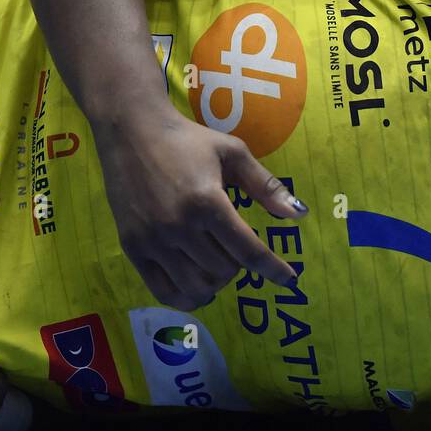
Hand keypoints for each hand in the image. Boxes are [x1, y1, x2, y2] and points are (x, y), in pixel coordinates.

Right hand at [93, 105, 305, 310]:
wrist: (131, 132)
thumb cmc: (188, 140)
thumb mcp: (233, 154)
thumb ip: (266, 186)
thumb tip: (299, 214)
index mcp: (207, 202)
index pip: (248, 250)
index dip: (273, 268)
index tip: (288, 278)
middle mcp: (179, 225)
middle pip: (224, 270)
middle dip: (240, 265)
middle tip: (237, 249)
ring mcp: (153, 240)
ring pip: (196, 286)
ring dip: (216, 283)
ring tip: (219, 267)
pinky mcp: (132, 248)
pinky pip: (163, 291)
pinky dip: (187, 298)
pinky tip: (198, 288)